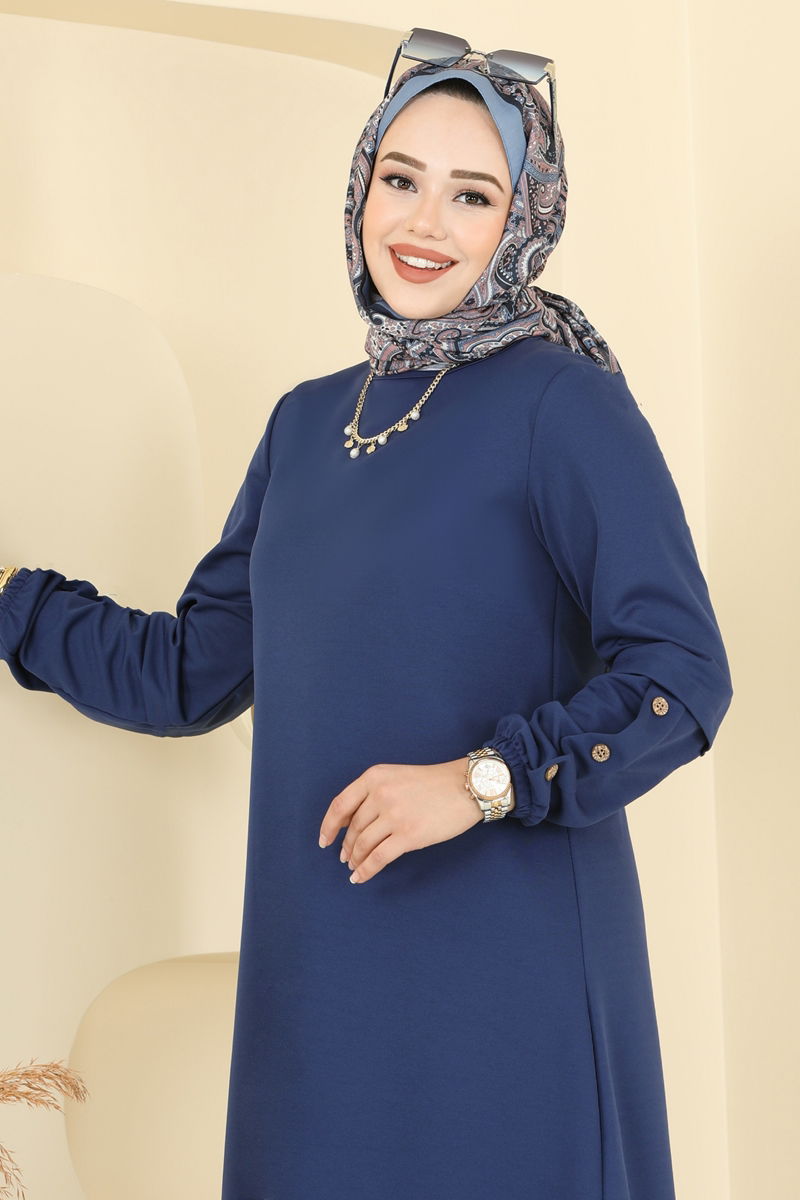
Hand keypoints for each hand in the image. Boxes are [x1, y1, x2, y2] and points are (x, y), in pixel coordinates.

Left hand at [318, 757, 482, 883]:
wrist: (466, 787)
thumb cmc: (433, 783)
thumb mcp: (396, 777)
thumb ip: (373, 794)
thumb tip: (350, 823)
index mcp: (374, 777)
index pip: (340, 804)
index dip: (329, 825)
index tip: (324, 840)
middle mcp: (380, 794)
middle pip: (353, 828)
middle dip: (346, 846)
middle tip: (345, 857)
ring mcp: (394, 815)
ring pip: (363, 845)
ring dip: (355, 859)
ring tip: (353, 867)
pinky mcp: (408, 835)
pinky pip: (378, 858)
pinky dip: (366, 870)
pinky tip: (360, 877)